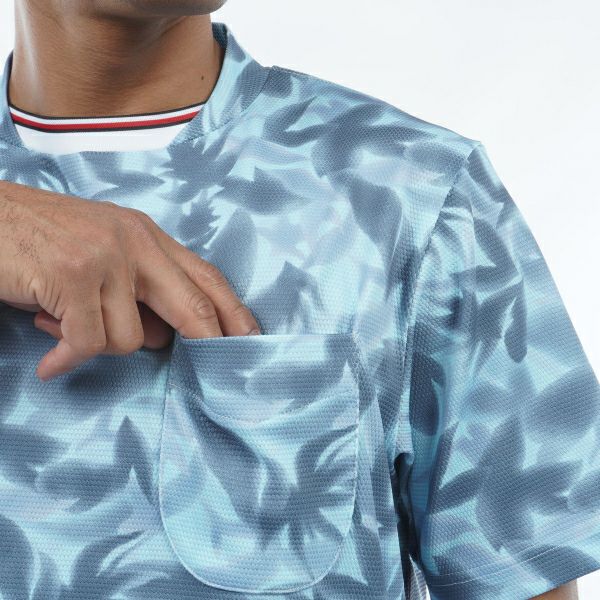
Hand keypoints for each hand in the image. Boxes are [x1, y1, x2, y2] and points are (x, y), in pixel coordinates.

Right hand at [0, 180, 260, 380]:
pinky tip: (50, 360)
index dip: (235, 312)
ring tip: (63, 326)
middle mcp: (134, 242)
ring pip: (133, 338)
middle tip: (215, 376)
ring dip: (99, 346)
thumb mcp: (100, 254)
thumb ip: (140, 291)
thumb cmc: (38, 240)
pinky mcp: (73, 277)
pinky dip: (67, 358)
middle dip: (210, 345)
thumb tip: (166, 339)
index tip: (253, 342)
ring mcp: (106, 258)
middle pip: (195, 307)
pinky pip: (90, 344)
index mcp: (146, 234)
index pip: (206, 277)